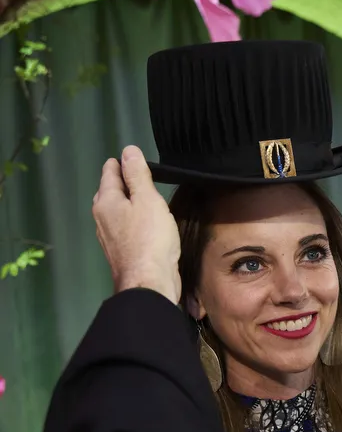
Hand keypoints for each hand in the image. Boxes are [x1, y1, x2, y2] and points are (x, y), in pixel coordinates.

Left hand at [92, 146, 180, 302]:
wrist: (148, 281)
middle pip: (108, 191)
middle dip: (123, 183)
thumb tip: (128, 150)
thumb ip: (137, 175)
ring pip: (115, 211)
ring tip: (147, 201)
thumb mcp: (148, 200)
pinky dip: (132, 221)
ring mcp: (107, 237)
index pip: (109, 171)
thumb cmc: (150, 237)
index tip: (139, 162)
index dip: (124, 163)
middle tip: (144, 179)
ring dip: (128, 204)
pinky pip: (122, 228)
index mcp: (106, 200)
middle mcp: (101, 217)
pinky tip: (145, 226)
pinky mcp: (119, 251)